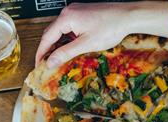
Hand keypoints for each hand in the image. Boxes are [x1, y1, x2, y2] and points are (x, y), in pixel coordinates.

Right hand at [36, 1, 167, 67]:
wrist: (129, 16)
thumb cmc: (111, 26)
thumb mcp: (85, 44)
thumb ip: (65, 53)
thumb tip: (51, 61)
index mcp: (66, 17)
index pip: (46, 37)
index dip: (41, 52)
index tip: (38, 64)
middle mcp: (68, 12)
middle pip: (51, 33)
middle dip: (48, 49)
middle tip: (47, 64)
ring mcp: (75, 12)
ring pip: (60, 31)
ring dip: (58, 45)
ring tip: (57, 59)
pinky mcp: (82, 15)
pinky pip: (68, 28)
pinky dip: (66, 39)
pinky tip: (69, 49)